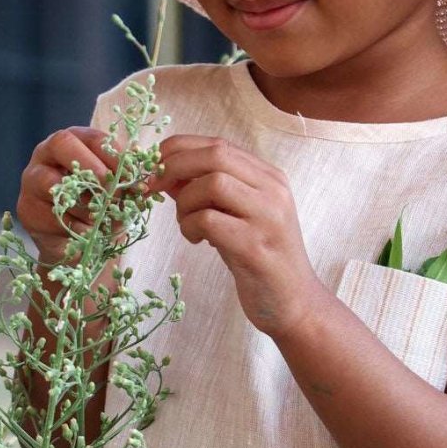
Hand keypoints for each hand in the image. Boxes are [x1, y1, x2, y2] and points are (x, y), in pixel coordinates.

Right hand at [16, 126, 141, 265]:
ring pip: (56, 183)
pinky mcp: (27, 209)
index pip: (94, 138)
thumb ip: (126, 179)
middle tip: (112, 189)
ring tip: (103, 218)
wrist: (76, 240)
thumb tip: (144, 177)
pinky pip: (52, 215)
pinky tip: (88, 233)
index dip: (115, 155)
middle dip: (91, 166)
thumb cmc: (99, 205)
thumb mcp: (116, 190)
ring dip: (86, 204)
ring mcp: (32, 179)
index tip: (132, 176)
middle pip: (62, 143)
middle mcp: (47, 153)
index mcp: (74, 141)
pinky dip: (75, 226)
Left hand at [146, 134, 325, 338]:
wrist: (294, 303)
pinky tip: (195, 240)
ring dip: (185, 202)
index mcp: (269, 177)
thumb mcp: (234, 216)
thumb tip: (164, 170)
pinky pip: (210, 220)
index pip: (218, 144)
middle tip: (152, 188)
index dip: (179, 148)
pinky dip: (190, 226)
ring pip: (212, 183)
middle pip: (216, 154)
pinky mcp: (256, 247)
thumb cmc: (258, 258)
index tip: (153, 166)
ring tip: (186, 224)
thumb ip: (207, 191)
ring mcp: (268, 217)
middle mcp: (273, 190)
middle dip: (174, 166)